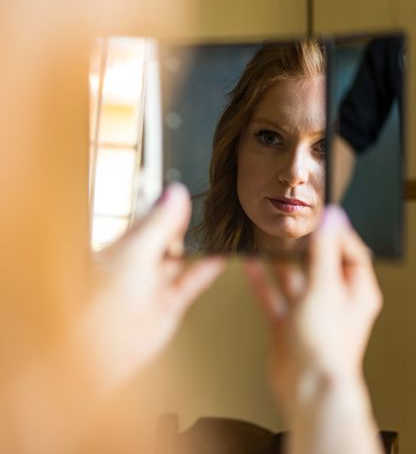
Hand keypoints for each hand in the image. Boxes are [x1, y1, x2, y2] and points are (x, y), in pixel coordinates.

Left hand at [80, 183, 225, 392]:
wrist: (98, 350)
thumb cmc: (101, 300)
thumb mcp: (135, 252)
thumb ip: (159, 225)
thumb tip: (175, 192)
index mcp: (121, 244)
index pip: (149, 218)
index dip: (169, 206)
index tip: (193, 188)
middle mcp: (136, 263)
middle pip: (167, 237)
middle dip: (186, 225)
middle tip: (213, 206)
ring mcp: (152, 284)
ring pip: (180, 259)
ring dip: (198, 246)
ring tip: (222, 227)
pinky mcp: (167, 305)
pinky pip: (191, 282)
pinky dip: (207, 269)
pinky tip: (223, 255)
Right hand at [245, 205, 381, 415]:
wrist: (307, 387)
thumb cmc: (326, 346)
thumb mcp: (324, 288)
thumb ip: (323, 252)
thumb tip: (331, 219)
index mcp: (355, 291)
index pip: (348, 251)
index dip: (332, 232)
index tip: (314, 216)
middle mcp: (333, 301)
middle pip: (317, 263)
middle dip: (299, 245)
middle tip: (283, 226)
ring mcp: (308, 313)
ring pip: (291, 279)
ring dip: (277, 262)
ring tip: (262, 242)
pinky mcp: (286, 324)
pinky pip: (272, 296)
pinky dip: (261, 281)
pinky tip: (249, 266)